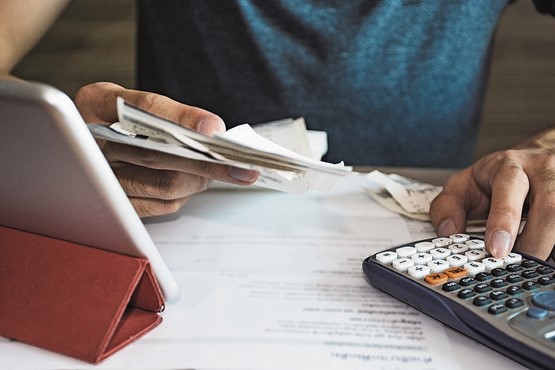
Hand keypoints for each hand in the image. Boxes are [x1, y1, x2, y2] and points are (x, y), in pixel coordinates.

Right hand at [75, 82, 257, 216]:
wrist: (91, 146)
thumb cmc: (123, 122)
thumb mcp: (138, 104)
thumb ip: (171, 113)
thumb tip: (213, 132)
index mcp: (94, 102)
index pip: (141, 107)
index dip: (181, 118)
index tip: (213, 129)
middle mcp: (90, 141)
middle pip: (158, 154)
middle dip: (208, 163)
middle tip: (242, 167)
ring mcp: (100, 178)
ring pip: (163, 184)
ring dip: (199, 180)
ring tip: (219, 171)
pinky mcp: (115, 204)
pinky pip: (160, 205)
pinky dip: (184, 195)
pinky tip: (193, 182)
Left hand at [430, 129, 554, 260]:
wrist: (527, 162)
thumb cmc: (492, 178)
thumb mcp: (462, 186)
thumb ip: (447, 207)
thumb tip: (448, 233)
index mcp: (509, 165)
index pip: (510, 186)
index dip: (505, 219)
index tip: (496, 249)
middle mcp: (542, 170)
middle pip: (548, 206)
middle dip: (534, 242)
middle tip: (517, 264)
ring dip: (548, 244)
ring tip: (533, 263)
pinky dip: (554, 246)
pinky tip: (546, 255)